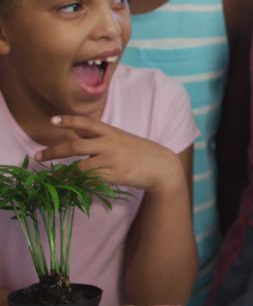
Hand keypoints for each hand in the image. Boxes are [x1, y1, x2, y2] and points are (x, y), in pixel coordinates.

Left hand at [35, 115, 184, 192]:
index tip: (52, 120)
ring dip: (63, 173)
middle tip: (37, 156)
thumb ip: (100, 137)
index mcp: (111, 132)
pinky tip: (71, 185)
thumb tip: (77, 134)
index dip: (69, 121)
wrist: (161, 166)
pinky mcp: (113, 176)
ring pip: (80, 167)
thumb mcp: (121, 139)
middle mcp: (109, 145)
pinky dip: (79, 183)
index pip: (87, 123)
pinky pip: (90, 180)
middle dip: (53, 151)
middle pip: (76, 146)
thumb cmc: (140, 151)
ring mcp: (111, 161)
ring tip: (51, 177)